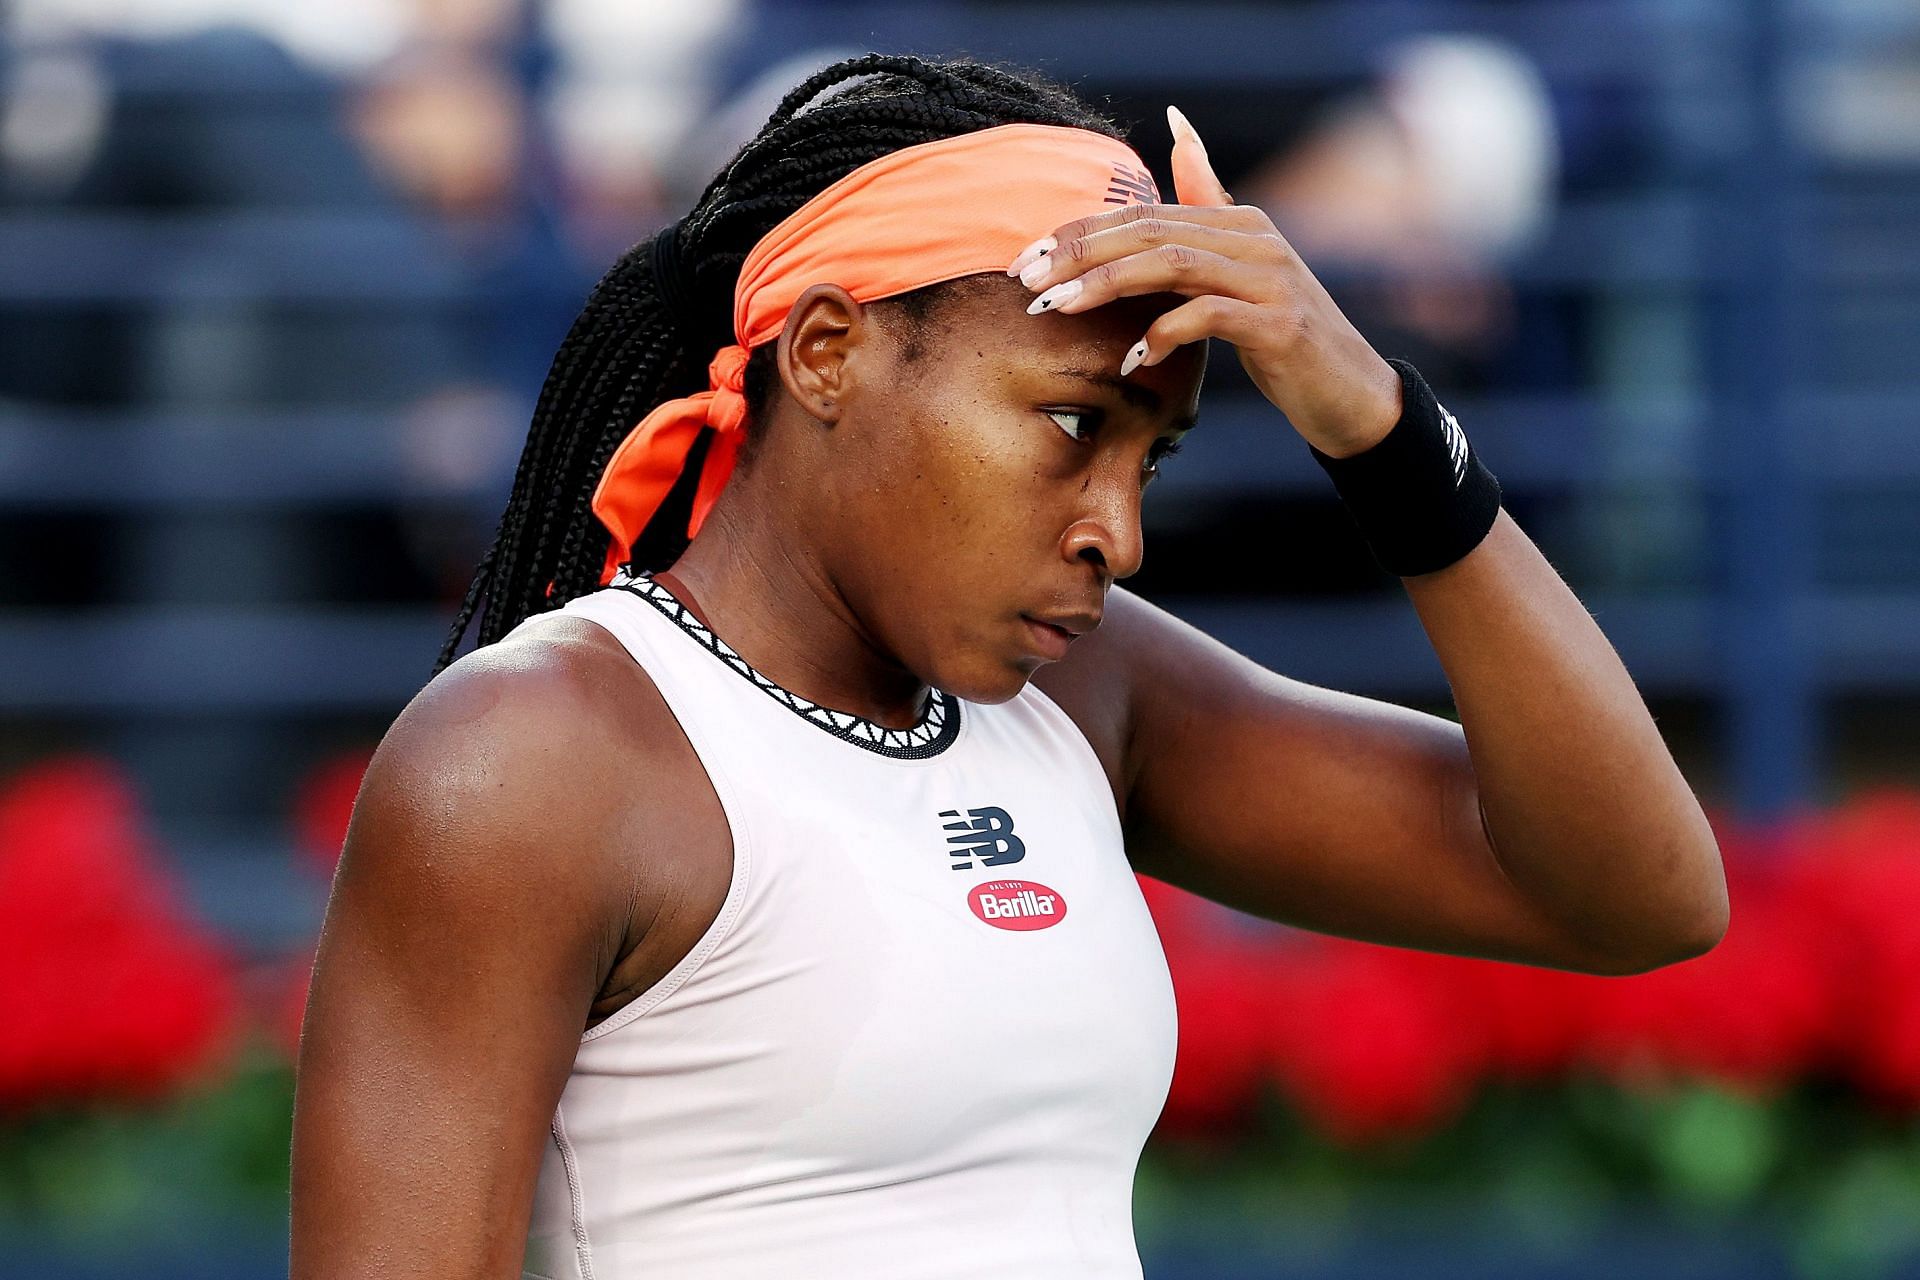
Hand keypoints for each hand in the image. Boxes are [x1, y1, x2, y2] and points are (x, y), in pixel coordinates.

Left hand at [1007, 106, 1403, 457]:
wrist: (1350, 392)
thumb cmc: (1282, 335)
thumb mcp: (1239, 268)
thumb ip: (1208, 202)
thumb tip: (1176, 127)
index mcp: (1236, 221)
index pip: (1143, 214)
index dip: (1079, 233)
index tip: (1026, 260)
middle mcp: (1254, 239)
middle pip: (1150, 231)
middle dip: (1079, 254)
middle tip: (1027, 282)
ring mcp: (1270, 279)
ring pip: (1172, 264)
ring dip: (1106, 285)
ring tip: (1059, 309)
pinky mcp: (1280, 324)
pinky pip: (1208, 316)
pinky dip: (1164, 334)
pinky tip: (1133, 359)